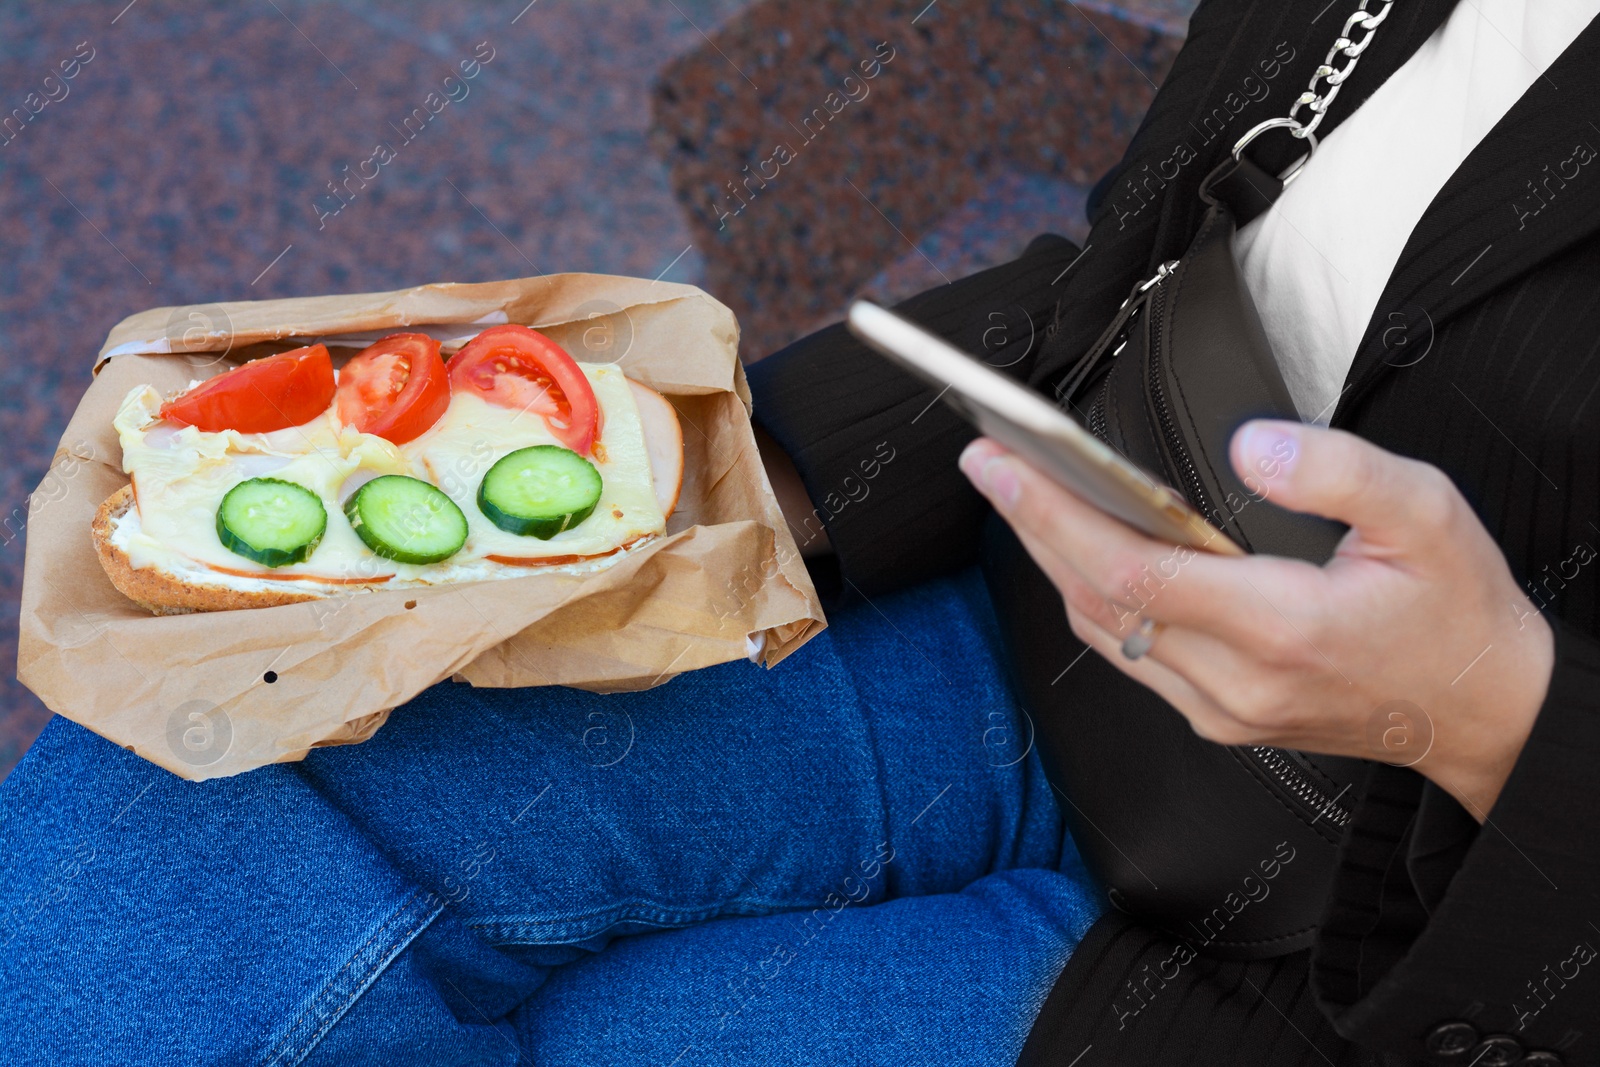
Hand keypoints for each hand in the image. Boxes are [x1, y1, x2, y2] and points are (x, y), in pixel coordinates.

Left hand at [959, 420, 1554, 818]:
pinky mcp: (1218, 718)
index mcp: (1279, 628)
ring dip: (1053, 562)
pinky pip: (1131, 654)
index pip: (1130, 569)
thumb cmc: (1457, 614)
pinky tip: (1077, 552)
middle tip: (985, 463)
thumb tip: (1249, 447)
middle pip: (1097, 599)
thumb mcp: (1427, 514)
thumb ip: (1336, 470)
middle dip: (1031, 526)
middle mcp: (1235, 681)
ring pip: (1104, 631)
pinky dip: (1092, 598)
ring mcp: (1220, 709)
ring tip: (1018, 495)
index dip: (1053, 515)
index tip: (1001, 465)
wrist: (1486, 713)